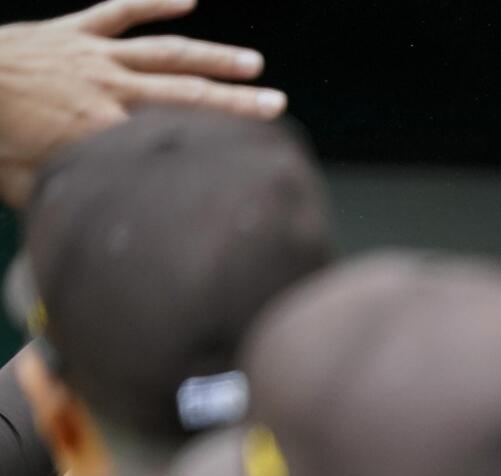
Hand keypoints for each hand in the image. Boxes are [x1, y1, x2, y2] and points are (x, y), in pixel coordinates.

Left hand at [0, 0, 286, 207]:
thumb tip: (88, 232)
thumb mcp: (26, 184)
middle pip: (186, 93)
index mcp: (100, 129)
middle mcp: (109, 87)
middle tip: (278, 105)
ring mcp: (95, 55)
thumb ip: (67, 203)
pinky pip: (120, 11)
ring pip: (166, 52)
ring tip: (254, 64)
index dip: (211, 149)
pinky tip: (189, 0)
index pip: (168, 140)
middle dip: (237, 102)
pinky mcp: (74, 31)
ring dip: (214, 56)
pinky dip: (155, 3)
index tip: (250, 161)